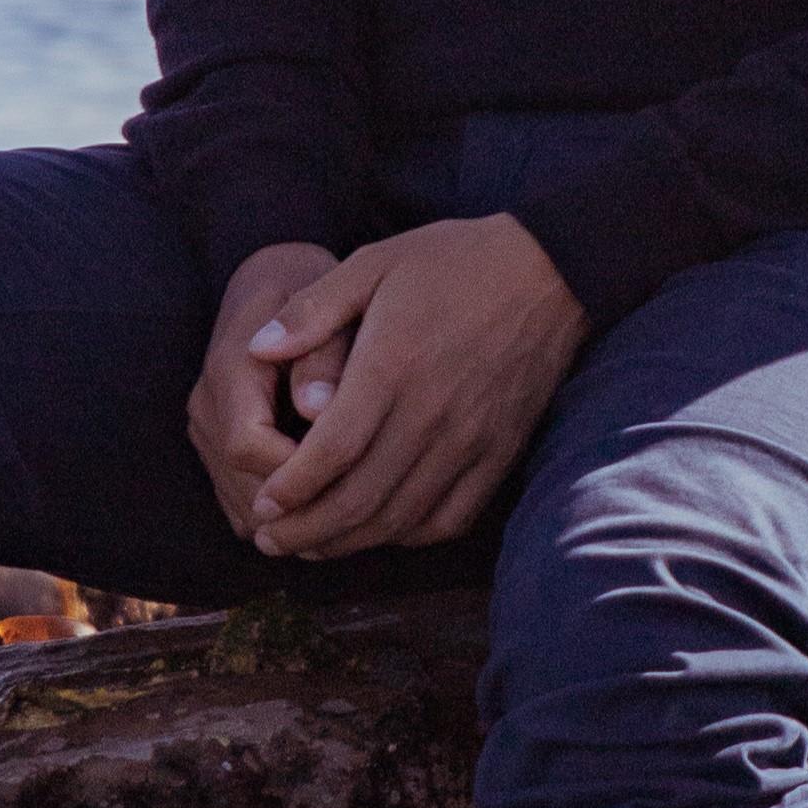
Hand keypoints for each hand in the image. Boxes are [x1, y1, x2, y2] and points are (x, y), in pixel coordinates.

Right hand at [188, 242, 338, 540]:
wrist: (274, 284)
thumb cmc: (314, 293)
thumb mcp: (329, 308)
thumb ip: (322, 358)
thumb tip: (318, 411)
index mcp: (229, 368)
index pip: (248, 446)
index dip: (300, 471)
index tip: (356, 473)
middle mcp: (207, 405)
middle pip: (244, 485)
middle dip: (304, 504)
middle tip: (365, 507)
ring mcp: (206, 432)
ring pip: (243, 504)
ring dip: (295, 517)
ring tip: (355, 512)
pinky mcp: (215, 451)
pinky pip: (244, 504)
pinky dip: (284, 515)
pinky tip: (332, 506)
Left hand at [242, 214, 591, 561]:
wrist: (551, 271)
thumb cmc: (456, 261)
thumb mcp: (376, 262)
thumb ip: (312, 309)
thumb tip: (255, 348)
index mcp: (393, 366)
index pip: (330, 451)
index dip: (291, 488)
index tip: (262, 504)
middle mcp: (432, 414)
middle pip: (359, 498)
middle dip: (306, 529)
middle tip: (270, 541)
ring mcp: (471, 440)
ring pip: (401, 517)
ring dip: (350, 542)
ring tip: (313, 546)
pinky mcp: (500, 452)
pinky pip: (450, 516)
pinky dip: (410, 535)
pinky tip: (382, 531)